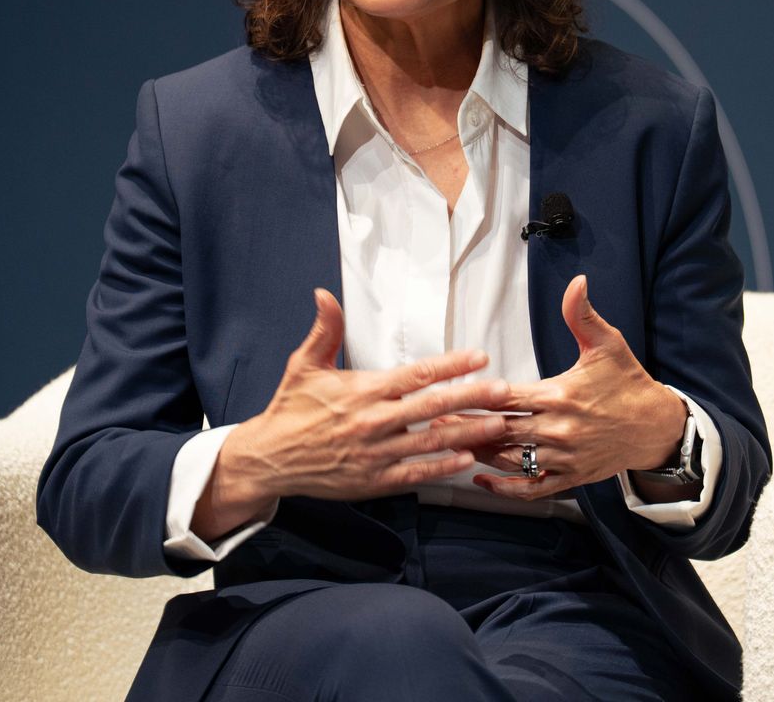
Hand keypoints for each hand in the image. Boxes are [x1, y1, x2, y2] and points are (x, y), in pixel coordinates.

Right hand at [199, 289, 512, 534]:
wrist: (269, 458)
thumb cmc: (290, 409)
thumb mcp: (303, 364)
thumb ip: (324, 330)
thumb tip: (324, 294)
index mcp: (362, 390)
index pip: (415, 374)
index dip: (450, 365)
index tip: (479, 356)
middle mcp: (372, 421)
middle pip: (431, 406)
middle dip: (472, 397)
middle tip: (503, 390)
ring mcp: (375, 453)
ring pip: (430, 441)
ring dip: (467, 432)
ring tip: (498, 424)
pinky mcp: (374, 480)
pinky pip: (414, 473)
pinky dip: (440, 467)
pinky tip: (466, 459)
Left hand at [452, 275, 685, 500]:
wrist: (656, 427)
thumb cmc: (628, 383)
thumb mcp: (607, 344)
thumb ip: (582, 315)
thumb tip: (576, 282)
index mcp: (560, 395)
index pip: (506, 397)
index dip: (475, 397)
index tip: (447, 395)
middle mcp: (558, 430)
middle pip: (500, 430)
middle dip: (466, 427)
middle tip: (434, 422)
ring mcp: (563, 458)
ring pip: (510, 460)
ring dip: (479, 454)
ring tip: (449, 446)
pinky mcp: (570, 478)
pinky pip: (531, 489)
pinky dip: (504, 488)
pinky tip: (482, 480)